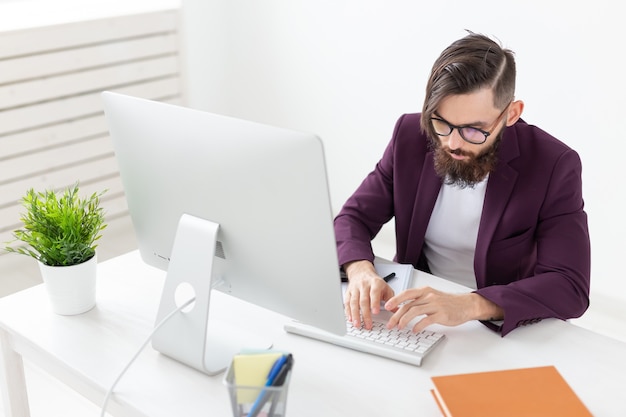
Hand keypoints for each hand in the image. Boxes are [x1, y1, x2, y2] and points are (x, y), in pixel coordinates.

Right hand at [343, 260, 394, 328]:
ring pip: (354, 302)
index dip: (375, 303)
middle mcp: (364, 285)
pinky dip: (348, 311)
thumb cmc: (375, 283)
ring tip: (358, 324)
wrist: (362, 273)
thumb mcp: (386, 288)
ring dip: (355, 314)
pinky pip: (347, 302)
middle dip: (365, 314)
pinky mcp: (349, 292)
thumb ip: (391, 300)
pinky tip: (350, 319)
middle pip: (363, 300)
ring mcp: (355, 288)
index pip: (374, 293)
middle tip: (368, 324)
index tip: (376, 312)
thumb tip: (397, 311)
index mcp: (375, 283)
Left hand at [384, 287, 503, 332]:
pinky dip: (418, 325)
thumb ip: (419, 301)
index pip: (406, 293)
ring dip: (404, 320)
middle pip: (408, 305)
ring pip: (415, 311)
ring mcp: (435, 305)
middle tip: (390, 323)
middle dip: (396, 315)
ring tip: (399, 327)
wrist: (466, 305)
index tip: (387, 306)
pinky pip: (426, 320)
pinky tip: (414, 330)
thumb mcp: (432, 297)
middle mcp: (429, 296)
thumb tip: (403, 308)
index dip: (395, 300)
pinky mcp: (442, 315)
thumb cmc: (448, 302)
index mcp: (425, 291)